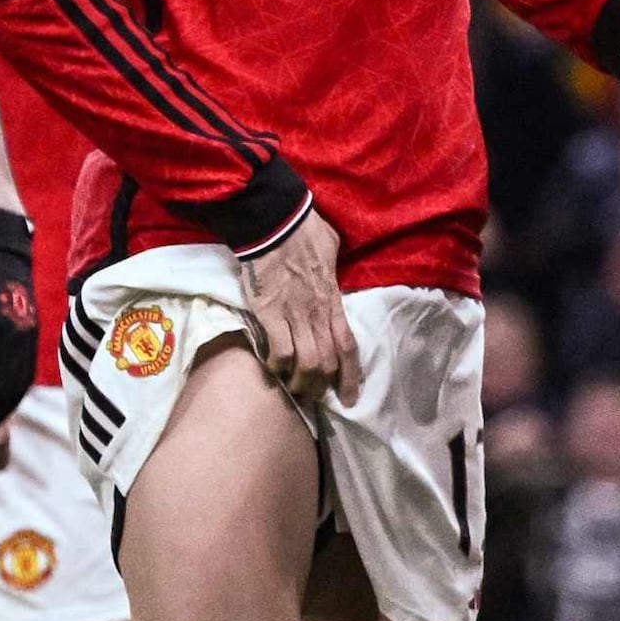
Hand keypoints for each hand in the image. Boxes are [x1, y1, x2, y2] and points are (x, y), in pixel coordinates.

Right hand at [234, 206, 358, 405]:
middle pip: (326, 362)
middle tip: (314, 396)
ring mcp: (294, 314)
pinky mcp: (268, 312)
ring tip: (294, 390)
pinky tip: (272, 368)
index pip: (348, 346)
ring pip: (304, 362)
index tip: (350, 398)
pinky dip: (276, 365)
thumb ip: (335, 266)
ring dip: (299, 382)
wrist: (276, 222)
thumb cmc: (306, 231)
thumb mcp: (333, 249)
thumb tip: (334, 263)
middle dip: (321, 386)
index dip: (351, 376)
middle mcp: (317, 313)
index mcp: (334, 301)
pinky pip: (277, 349)